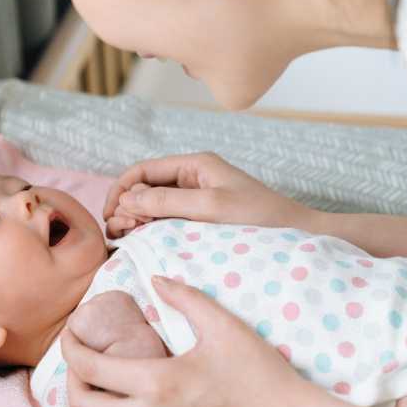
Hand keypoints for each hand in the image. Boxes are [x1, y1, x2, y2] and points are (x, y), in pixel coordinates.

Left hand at [60, 275, 317, 406]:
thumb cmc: (259, 374)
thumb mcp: (224, 326)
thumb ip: (185, 297)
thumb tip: (154, 279)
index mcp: (160, 384)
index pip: (90, 369)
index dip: (71, 348)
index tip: (72, 332)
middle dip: (70, 381)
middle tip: (80, 360)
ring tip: (92, 390)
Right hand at [102, 152, 309, 231]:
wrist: (296, 234)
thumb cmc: (259, 218)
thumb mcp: (210, 207)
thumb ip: (168, 200)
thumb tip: (127, 199)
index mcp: (195, 165)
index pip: (144, 170)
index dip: (122, 189)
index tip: (110, 215)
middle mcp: (194, 177)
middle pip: (146, 186)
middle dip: (126, 206)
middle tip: (118, 233)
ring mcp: (198, 198)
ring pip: (155, 204)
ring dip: (137, 218)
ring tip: (127, 239)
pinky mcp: (203, 217)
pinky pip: (169, 218)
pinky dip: (153, 228)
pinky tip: (146, 242)